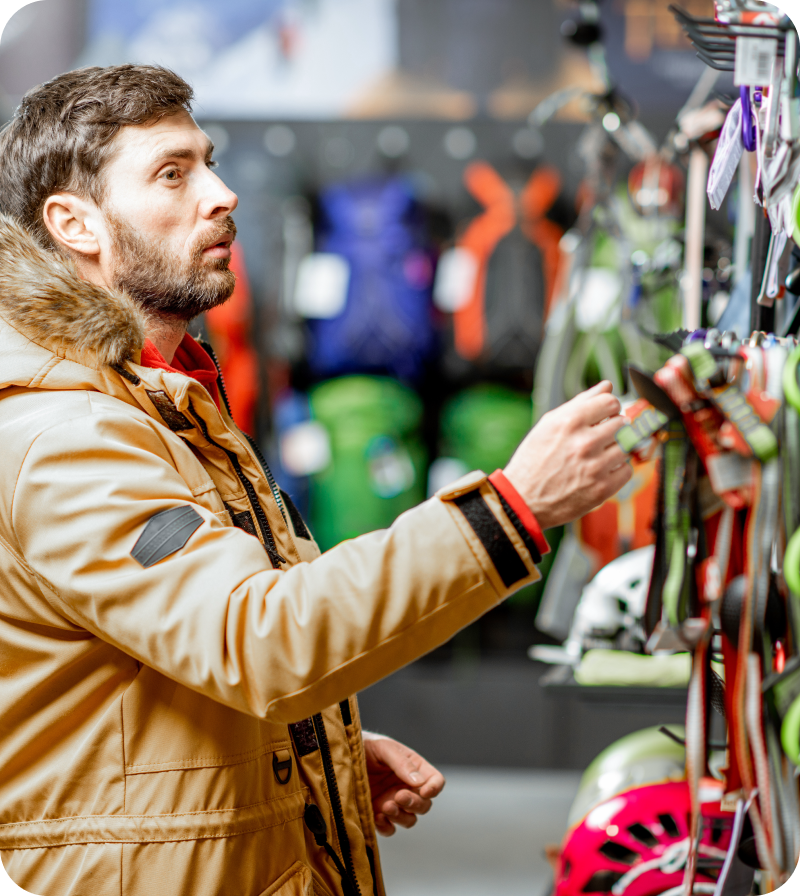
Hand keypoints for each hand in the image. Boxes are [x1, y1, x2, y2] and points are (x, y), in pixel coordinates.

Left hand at [362, 732, 444, 836]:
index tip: (425, 791)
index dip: (434, 788)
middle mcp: (407, 788)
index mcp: (415, 768)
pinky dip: (387, 827)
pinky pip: (389, 829)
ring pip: (409, 819)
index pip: (435, 781)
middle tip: (399, 796)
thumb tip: (419, 783)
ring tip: (386, 806)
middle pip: (424, 804)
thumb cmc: (366, 746)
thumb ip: (402, 763)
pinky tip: (377, 817)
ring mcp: (393, 802)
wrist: (341, 756)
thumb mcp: (384, 748)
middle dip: (414, 803)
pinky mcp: (378, 814)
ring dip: (401, 816)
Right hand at [504, 381, 631, 529]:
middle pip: (622, 423)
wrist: (523, 499)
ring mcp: (595, 467)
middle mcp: (584, 443)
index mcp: (569, 422)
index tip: (604, 415)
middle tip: (599, 437)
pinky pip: (626, 470)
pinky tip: (601, 470)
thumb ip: (580, 402)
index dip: (608, 407)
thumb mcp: (548, 424)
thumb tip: (606, 386)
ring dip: (616, 448)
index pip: (610, 402)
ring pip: (626, 446)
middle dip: (613, 427)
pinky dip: (617, 469)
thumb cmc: (533, 460)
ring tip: (598, 454)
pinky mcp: (602, 489)